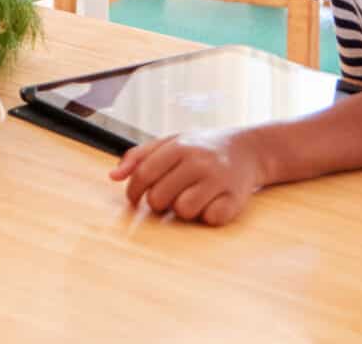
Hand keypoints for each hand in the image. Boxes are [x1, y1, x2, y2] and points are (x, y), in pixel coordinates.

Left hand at [111, 127, 269, 225]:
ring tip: (192, 196)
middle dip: (159, 202)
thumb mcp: (170, 142)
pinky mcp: (235, 198)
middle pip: (160, 198)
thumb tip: (113, 176)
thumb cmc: (201, 147)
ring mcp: (218, 179)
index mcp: (179, 145)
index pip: (144, 175)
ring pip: (183, 211)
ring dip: (184, 209)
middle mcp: (198, 161)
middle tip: (170, 194)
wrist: (248, 148)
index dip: (133, 191)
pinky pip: (210, 219)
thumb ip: (139, 156)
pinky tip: (212, 201)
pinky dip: (208, 215)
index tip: (134, 199)